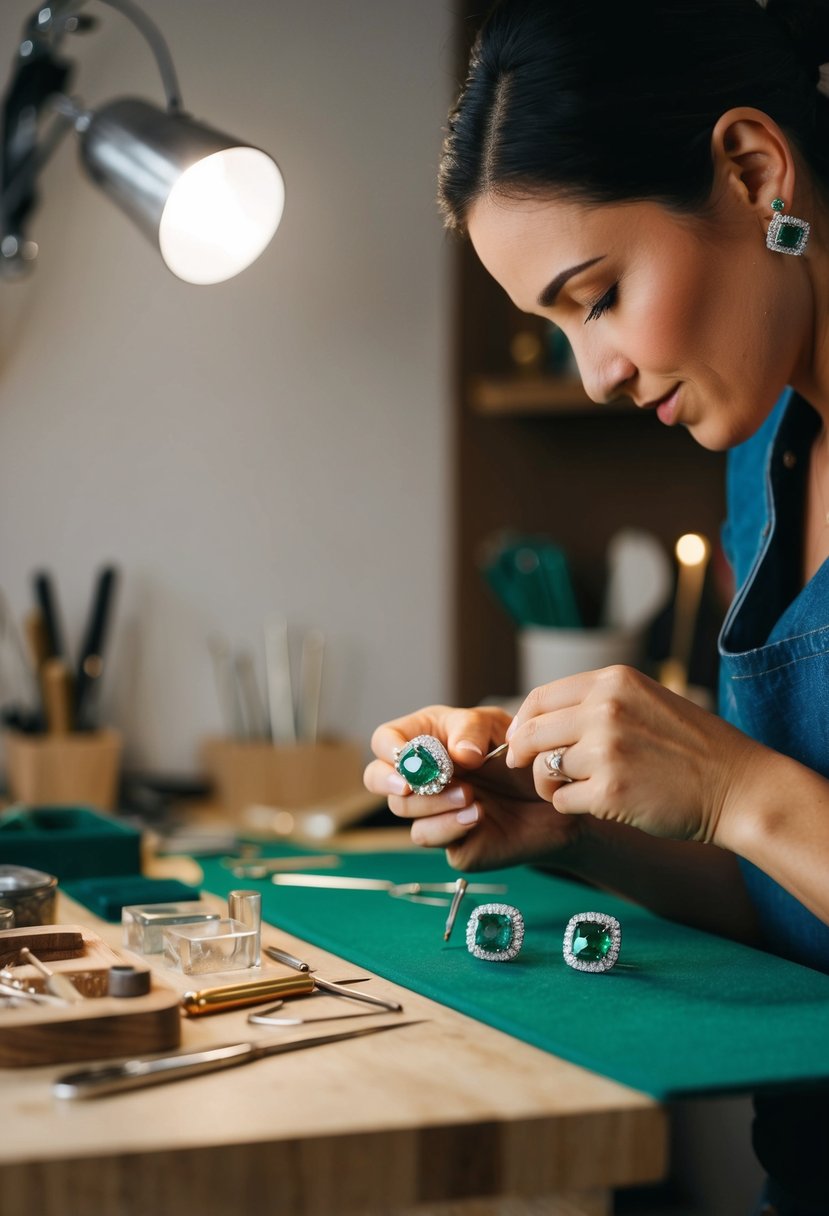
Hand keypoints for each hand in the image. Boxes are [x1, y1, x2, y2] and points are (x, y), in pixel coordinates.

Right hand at [364, 704, 584, 871]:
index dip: (389, 748)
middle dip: (390, 781)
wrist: (554, 798)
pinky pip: (427, 836)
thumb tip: (457, 755)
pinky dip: (447, 826)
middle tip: (411, 785)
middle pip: (377, 778)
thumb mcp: (499, 728)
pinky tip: (477, 815)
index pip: (386, 740)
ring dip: (431, 802)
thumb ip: (472, 731)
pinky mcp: (447, 839)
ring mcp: (431, 809)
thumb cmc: (521, 756)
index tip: (405, 755)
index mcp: (426, 738)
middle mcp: (422, 774)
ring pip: (402, 810)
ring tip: (470, 795)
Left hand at [505, 665, 760, 844]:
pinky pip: (561, 800)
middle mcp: (606, 710)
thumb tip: (536, 719)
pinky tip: (597, 803)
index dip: (523, 723)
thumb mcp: (645, 700)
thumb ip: (596, 702)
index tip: (521, 740)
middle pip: (532, 733)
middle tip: (527, 769)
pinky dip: (571, 805)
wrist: (737, 787)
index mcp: (613, 682)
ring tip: (579, 787)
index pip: (540, 698)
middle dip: (523, 754)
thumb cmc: (691, 747)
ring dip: (551, 783)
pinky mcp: (609, 793)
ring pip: (544, 769)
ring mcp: (606, 752)